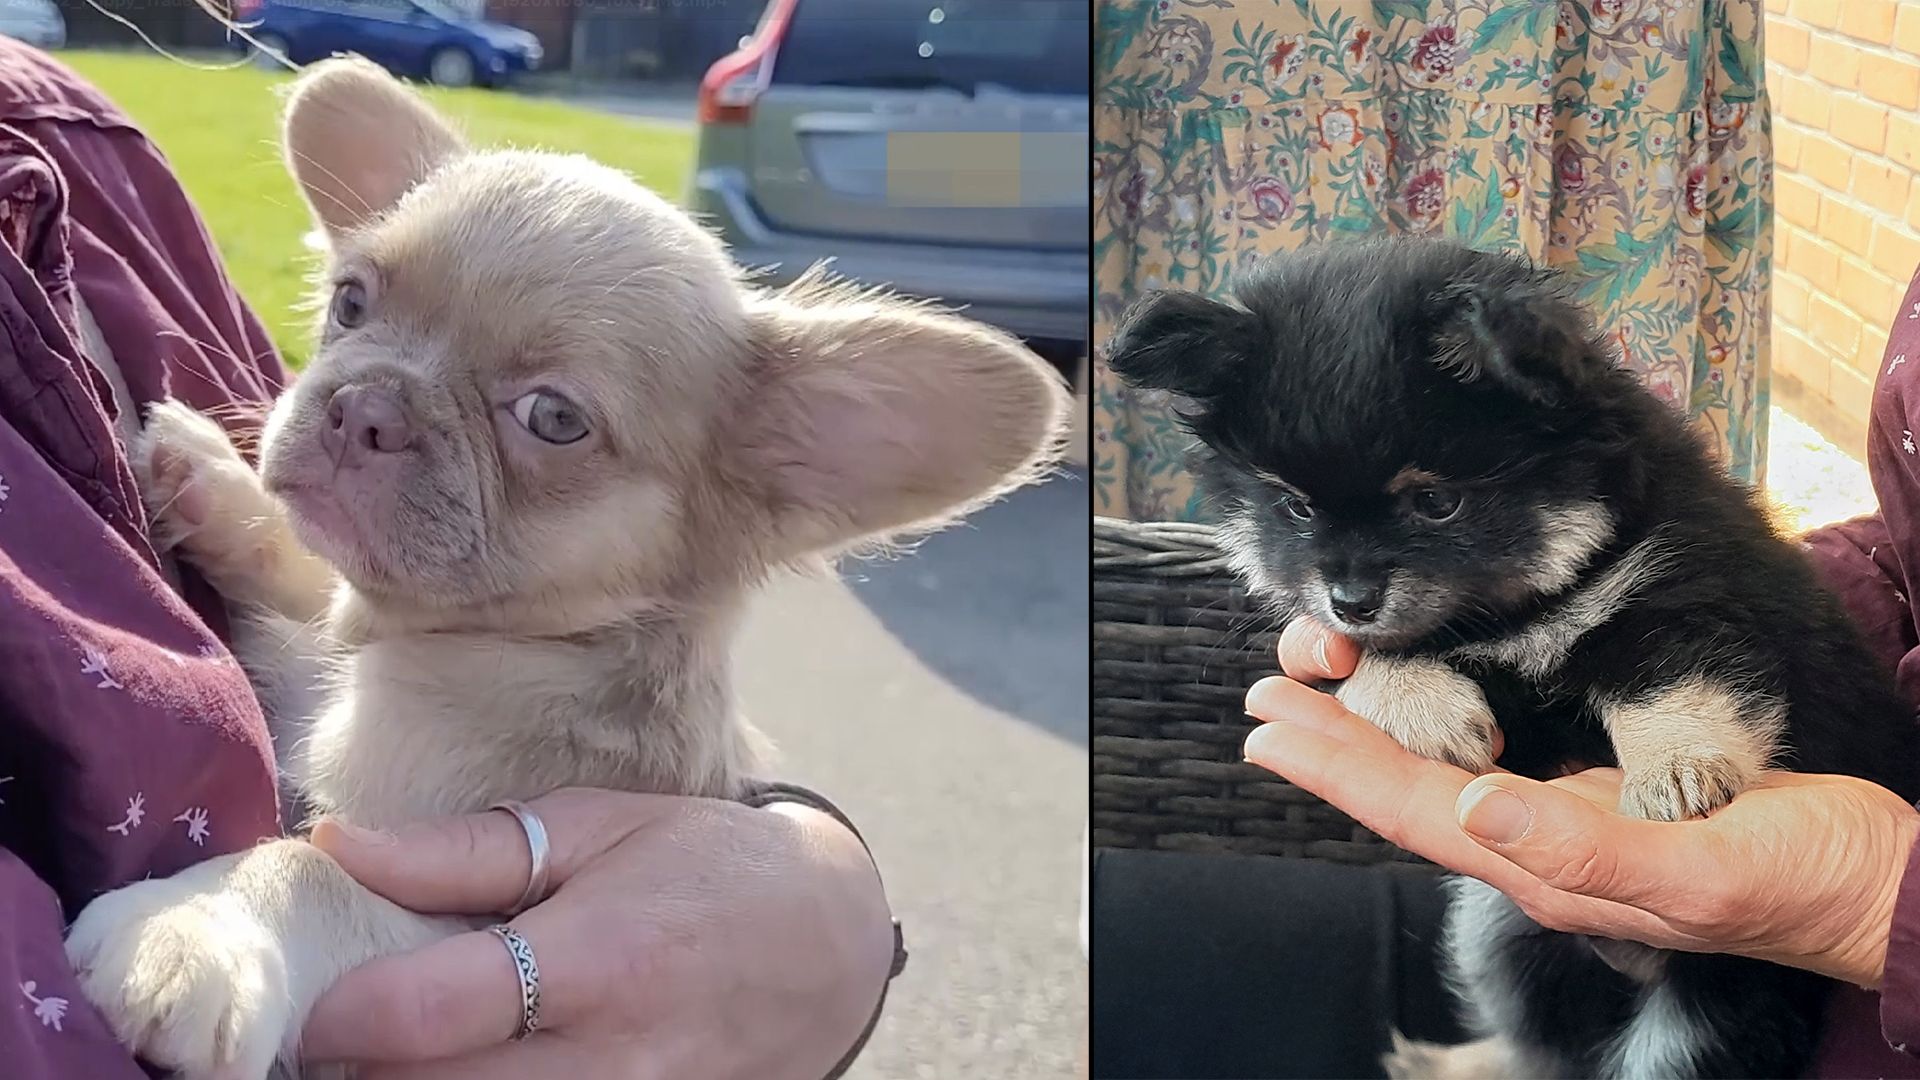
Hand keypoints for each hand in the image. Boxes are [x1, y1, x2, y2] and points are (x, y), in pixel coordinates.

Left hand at [298, 788, 895, 1078]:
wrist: (830, 944)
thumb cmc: (705, 867)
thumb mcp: (597, 829)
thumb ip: (463, 852)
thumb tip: (335, 847)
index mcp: (594, 959)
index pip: (417, 1018)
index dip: (334, 1015)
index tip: (311, 994)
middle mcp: (611, 1059)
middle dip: (354, 1071)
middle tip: (336, 1033)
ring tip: (398, 1051)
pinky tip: (465, 1066)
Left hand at [1245, 620, 1919, 988]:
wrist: (1874, 886)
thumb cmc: (1799, 879)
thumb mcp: (1697, 866)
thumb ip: (1584, 847)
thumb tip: (1474, 804)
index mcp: (1548, 868)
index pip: (1415, 811)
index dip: (1338, 771)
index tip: (1269, 730)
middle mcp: (1542, 850)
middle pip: (1411, 793)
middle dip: (1332, 746)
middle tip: (1263, 697)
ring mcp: (1569, 828)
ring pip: (1445, 778)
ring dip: (1374, 738)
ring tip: (1316, 696)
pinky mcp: (1603, 802)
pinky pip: (1496, 767)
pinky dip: (1445, 737)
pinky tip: (1428, 722)